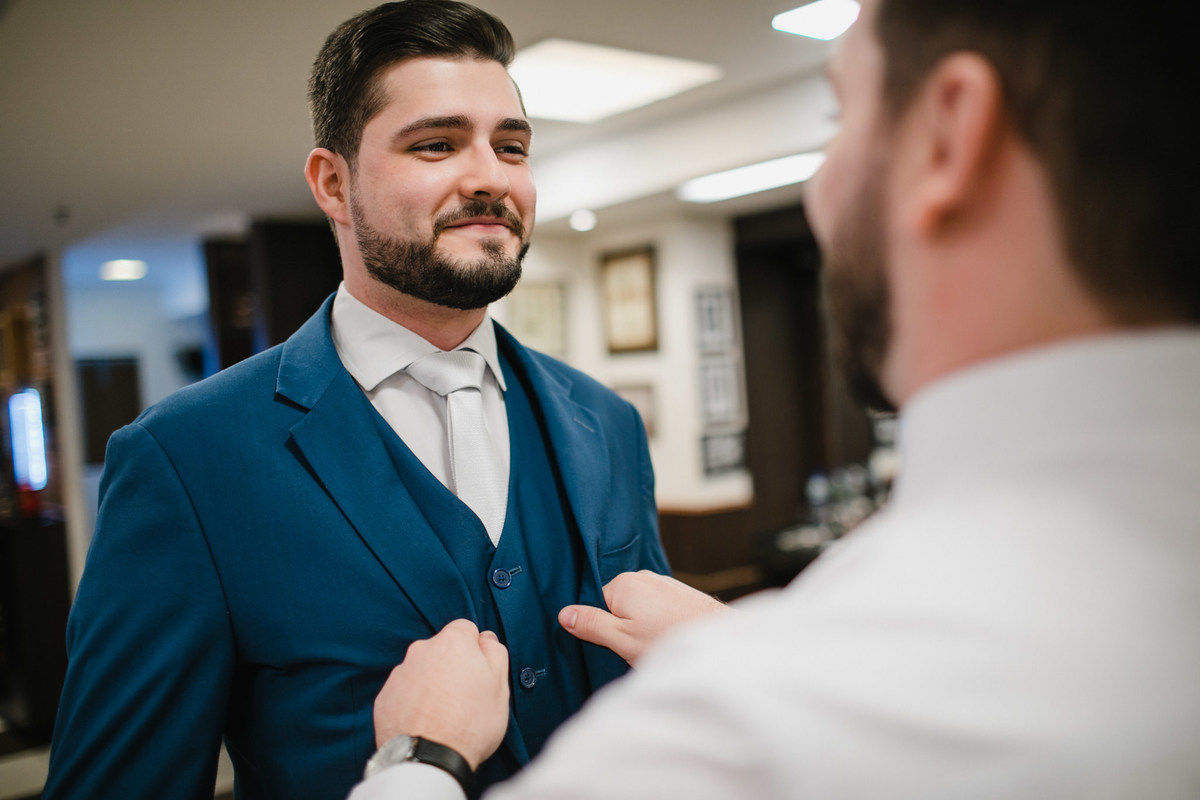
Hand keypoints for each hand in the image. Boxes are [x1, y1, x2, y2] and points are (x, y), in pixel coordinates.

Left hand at [373, 619, 509, 769]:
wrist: (428, 760)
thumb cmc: (469, 724)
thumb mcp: (499, 686)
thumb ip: (494, 653)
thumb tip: (485, 638)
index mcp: (452, 642)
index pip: (466, 630)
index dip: (475, 650)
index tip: (478, 673)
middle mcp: (421, 650)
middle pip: (442, 649)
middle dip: (451, 665)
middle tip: (463, 696)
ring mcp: (399, 673)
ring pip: (422, 670)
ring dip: (431, 683)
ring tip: (443, 714)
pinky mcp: (384, 697)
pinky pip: (404, 691)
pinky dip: (413, 701)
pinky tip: (424, 721)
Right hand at [559, 570, 726, 664]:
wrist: (718, 639)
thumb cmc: (668, 640)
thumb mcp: (621, 640)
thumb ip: (592, 625)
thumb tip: (564, 614)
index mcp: (623, 584)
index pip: (597, 604)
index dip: (602, 628)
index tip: (613, 645)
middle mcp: (643, 576)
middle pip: (618, 604)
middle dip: (623, 626)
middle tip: (635, 648)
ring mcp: (664, 583)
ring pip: (640, 607)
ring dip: (643, 625)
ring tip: (655, 644)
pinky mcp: (681, 593)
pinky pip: (659, 608)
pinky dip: (660, 622)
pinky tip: (669, 637)